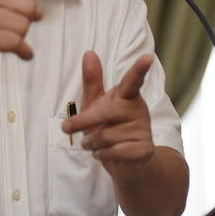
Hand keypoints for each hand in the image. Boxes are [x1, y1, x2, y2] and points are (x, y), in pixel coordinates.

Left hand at [62, 51, 154, 182]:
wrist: (126, 162)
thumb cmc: (108, 126)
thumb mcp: (96, 103)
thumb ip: (92, 80)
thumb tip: (88, 53)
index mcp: (128, 95)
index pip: (133, 80)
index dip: (139, 69)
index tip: (147, 57)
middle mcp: (139, 109)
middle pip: (107, 112)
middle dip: (84, 121)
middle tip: (67, 128)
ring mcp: (144, 129)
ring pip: (107, 136)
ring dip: (92, 143)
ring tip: (94, 144)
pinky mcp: (144, 149)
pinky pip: (115, 152)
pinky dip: (102, 155)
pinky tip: (104, 154)